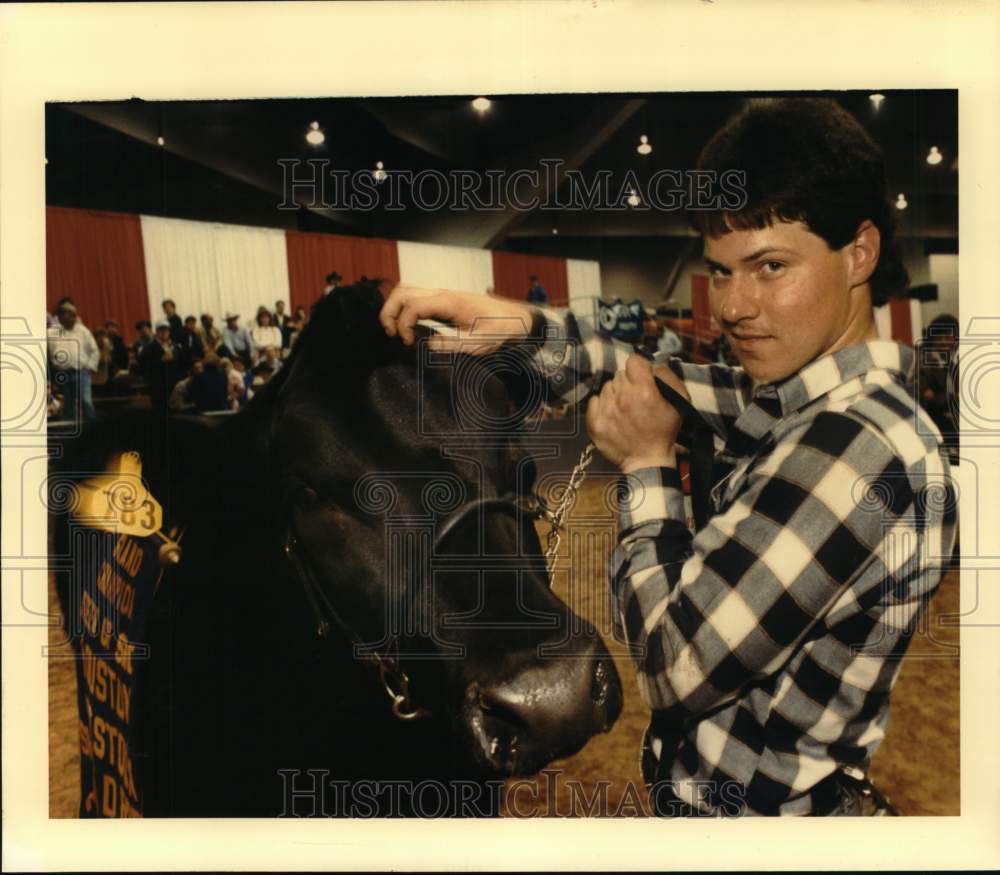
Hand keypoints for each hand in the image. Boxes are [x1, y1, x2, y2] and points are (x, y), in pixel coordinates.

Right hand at [379, 284, 534, 355]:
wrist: (515, 319)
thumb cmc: (500, 329)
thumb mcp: (480, 342)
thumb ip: (454, 344)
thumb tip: (428, 345)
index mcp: (450, 301)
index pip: (413, 305)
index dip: (403, 325)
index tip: (408, 343)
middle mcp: (442, 293)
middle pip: (402, 292)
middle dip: (389, 312)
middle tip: (392, 334)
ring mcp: (442, 295)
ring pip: (406, 291)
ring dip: (395, 308)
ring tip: (397, 331)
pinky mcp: (443, 301)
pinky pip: (416, 297)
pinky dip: (405, 309)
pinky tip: (410, 327)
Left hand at [585, 354, 688, 472]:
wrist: (648, 460)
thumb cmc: (665, 431)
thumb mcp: (679, 401)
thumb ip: (667, 376)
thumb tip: (652, 365)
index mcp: (644, 390)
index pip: (633, 361)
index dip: (639, 368)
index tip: (641, 378)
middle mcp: (623, 397)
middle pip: (619, 375)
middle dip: (628, 383)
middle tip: (635, 399)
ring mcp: (607, 410)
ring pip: (607, 387)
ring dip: (615, 395)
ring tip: (625, 409)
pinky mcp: (595, 423)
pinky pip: (594, 401)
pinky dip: (602, 405)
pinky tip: (612, 415)